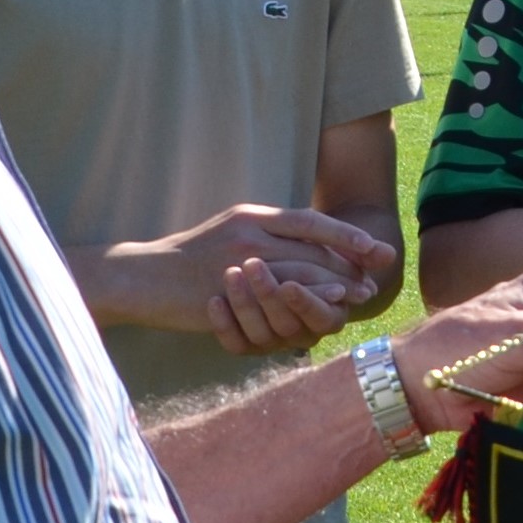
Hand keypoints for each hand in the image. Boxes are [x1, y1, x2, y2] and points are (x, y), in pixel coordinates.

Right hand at [87, 205, 396, 350]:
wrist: (145, 277)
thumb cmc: (192, 258)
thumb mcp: (232, 234)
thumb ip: (269, 237)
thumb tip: (309, 248)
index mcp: (252, 215)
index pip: (310, 220)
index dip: (346, 234)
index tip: (376, 247)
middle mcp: (249, 230)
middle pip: (312, 245)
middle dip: (349, 261)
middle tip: (377, 275)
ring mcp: (238, 258)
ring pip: (299, 269)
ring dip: (335, 282)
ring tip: (361, 294)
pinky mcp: (228, 287)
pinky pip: (275, 294)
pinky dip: (306, 299)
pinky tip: (326, 307)